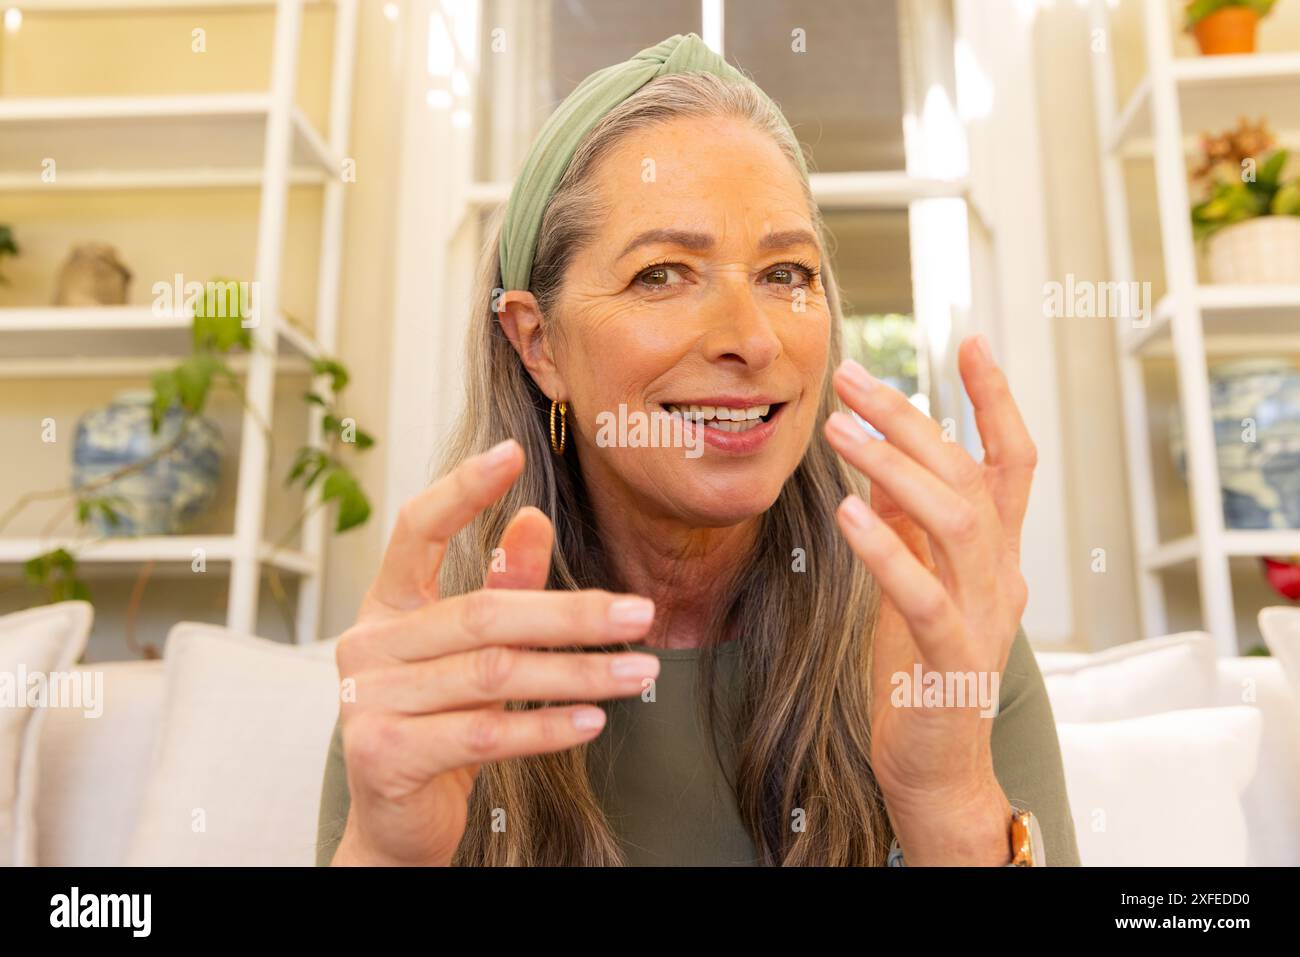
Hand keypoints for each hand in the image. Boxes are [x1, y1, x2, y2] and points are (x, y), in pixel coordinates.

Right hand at [330, 439, 659, 865]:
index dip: (461, 489)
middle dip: (572, 613)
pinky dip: (546, 727)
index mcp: (385, 606)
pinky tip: (594, 719)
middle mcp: (367, 644)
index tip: (513, 451)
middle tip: (641, 613)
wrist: (396, 821)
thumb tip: (531, 518)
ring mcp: (368, 699)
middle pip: (484, 613)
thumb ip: (500, 587)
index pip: (414, 531)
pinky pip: (484, 732)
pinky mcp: (384, 754)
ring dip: (578, 672)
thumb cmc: (438, 723)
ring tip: (639, 671)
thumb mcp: (471, 652)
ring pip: (494, 674)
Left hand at [822, 335, 1036, 864]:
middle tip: (853, 377)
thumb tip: (879, 454)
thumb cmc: (922, 669)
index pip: (1009, 461)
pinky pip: (925, 596)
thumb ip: (906, 522)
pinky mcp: (953, 661)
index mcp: (995, 553)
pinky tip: (847, 512)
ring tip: (839, 429)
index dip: (994, 400)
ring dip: (895, 467)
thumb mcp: (915, 579)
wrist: (937, 767)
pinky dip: (887, 551)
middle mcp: (1001, 575)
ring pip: (956, 522)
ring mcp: (983, 618)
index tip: (969, 339)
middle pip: (969, 476)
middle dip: (912, 418)